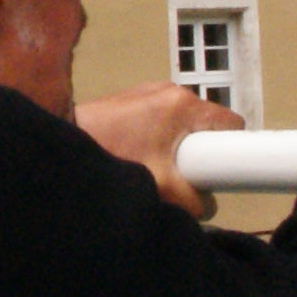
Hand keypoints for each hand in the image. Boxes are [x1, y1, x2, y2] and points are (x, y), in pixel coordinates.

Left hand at [75, 83, 236, 219]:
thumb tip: (205, 205)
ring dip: (177, 149)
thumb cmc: (109, 153)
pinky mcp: (133, 100)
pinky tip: (140, 159)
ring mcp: (150, 92)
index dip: (233, 149)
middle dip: (201, 153)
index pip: (231, 123)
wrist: (63, 138)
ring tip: (158, 170)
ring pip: (182, 125)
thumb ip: (193, 200)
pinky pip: (161, 122)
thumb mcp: (160, 185)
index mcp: (182, 105)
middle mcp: (169, 91)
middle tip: (185, 176)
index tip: (223, 170)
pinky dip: (159, 142)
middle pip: (206, 125)